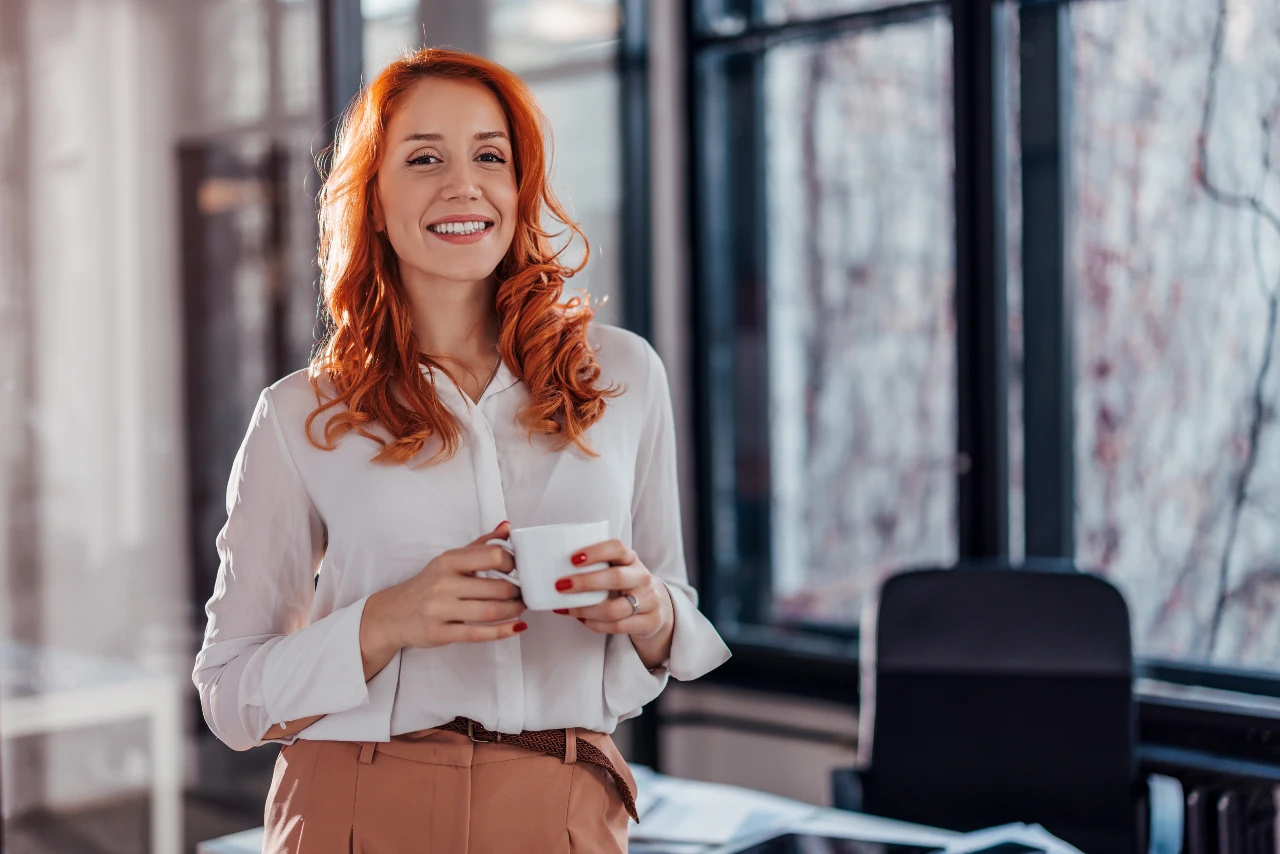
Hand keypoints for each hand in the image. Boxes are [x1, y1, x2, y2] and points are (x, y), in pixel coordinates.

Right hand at [361, 522, 525, 673]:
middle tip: (524, 593)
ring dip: (513, 611)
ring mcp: (440, 609)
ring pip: (489, 612)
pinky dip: (502, 631)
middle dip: (518, 592)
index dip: (513, 563)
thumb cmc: (427, 585)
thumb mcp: (449, 561)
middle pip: (496, 587)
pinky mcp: (439, 633)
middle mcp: (443, 583)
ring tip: (520, 607)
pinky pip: (478, 634)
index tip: (519, 569)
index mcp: (448, 561)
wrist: (392, 614)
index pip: (492, 555)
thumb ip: (480, 545)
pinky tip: (516, 626)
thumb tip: (507, 528)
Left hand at [553, 539, 674, 669]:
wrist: (657, 608)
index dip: (596, 551)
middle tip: (561, 585)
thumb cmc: (625, 585)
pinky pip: (616, 626)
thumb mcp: (617, 569)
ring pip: (614, 609)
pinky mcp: (648, 622)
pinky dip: (595, 624)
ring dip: (585, 610)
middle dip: (585, 582)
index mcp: (631, 559)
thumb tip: (551, 572)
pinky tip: (582, 619)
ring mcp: (648, 601)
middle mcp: (642, 577)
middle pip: (616, 578)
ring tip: (568, 609)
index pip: (617, 548)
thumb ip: (595, 567)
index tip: (573, 559)